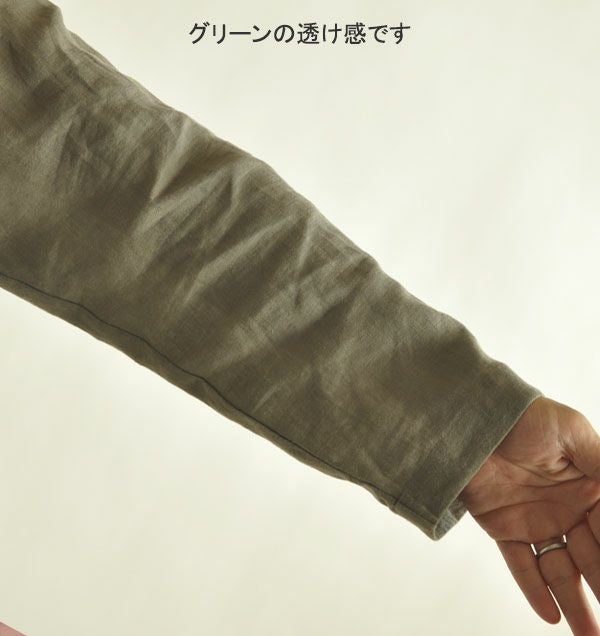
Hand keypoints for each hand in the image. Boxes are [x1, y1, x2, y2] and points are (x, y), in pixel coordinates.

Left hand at [459, 396, 599, 634]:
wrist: (471, 417)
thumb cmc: (525, 416)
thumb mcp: (572, 435)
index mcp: (591, 487)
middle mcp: (567, 509)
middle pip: (592, 558)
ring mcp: (536, 519)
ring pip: (560, 569)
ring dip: (574, 602)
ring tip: (589, 635)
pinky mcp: (504, 526)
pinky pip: (521, 563)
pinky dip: (533, 588)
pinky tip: (551, 615)